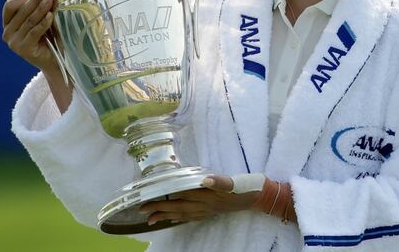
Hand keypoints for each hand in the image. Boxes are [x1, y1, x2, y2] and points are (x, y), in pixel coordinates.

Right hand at [2, 0, 57, 71]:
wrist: (55, 60)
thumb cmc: (47, 37)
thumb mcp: (37, 18)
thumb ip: (28, 4)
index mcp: (8, 24)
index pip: (10, 6)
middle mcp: (7, 33)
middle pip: (22, 11)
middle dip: (37, 0)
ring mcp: (14, 42)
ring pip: (29, 20)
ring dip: (42, 8)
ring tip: (52, 0)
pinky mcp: (23, 49)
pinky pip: (34, 31)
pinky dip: (44, 22)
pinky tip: (51, 15)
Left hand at [139, 175, 260, 225]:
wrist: (257, 197)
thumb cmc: (245, 186)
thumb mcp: (233, 182)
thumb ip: (219, 181)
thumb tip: (204, 180)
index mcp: (207, 195)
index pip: (180, 197)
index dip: (163, 198)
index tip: (146, 200)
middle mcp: (205, 205)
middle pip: (178, 207)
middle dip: (159, 209)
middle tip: (142, 211)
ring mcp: (207, 210)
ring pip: (183, 214)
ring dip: (166, 216)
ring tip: (151, 219)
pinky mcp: (210, 211)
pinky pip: (191, 217)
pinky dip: (180, 217)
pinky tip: (173, 218)